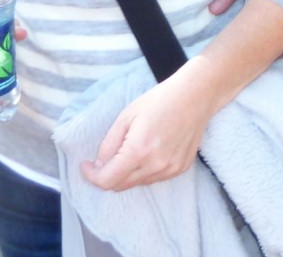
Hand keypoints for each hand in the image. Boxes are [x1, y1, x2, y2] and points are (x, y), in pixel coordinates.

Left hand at [80, 72, 217, 190]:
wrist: (195, 96)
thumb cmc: (159, 100)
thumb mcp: (126, 116)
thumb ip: (109, 143)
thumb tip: (100, 164)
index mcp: (138, 150)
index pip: (107, 180)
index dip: (92, 176)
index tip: (86, 165)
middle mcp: (156, 165)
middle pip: (120, 186)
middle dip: (107, 175)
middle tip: (102, 159)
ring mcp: (170, 169)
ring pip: (137, 183)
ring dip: (126, 174)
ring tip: (128, 150)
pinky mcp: (180, 169)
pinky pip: (154, 178)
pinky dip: (143, 171)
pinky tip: (147, 151)